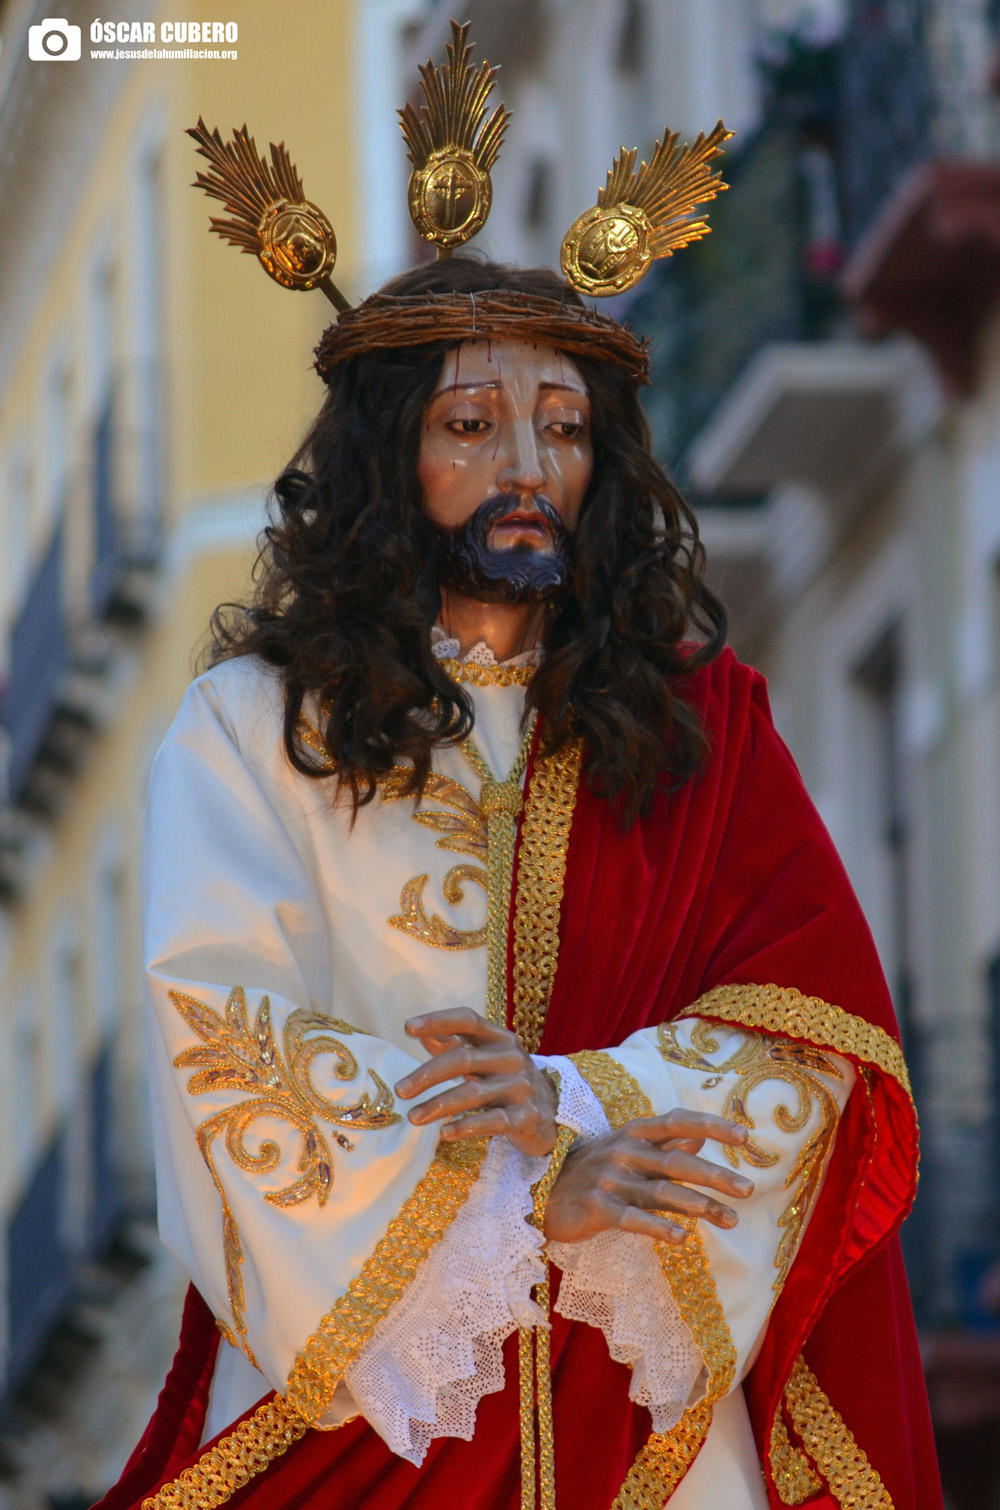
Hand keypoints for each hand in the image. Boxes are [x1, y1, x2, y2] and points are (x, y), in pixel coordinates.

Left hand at [395, 1008, 558, 1157]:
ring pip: (473, 1093)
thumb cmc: (509, 1083)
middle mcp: (512, 1058)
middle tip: (400, 1091)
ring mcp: (521, 1088)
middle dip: (427, 1075)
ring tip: (413, 1117)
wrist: (553, 1116)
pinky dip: (466, 1127)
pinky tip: (445, 1133)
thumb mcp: (487, 1060)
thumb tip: (421, 1032)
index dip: (438, 1021)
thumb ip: (456, 1046)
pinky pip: (492, 1121)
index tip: (407, 1027)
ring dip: (438, 1105)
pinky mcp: (526, 1118)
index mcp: (500, 1039)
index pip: (468, 1021)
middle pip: (463, 1059)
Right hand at [544, 1110, 753, 1244]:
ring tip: (732, 1220)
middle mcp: (624, 1151)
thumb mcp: (627, 1150)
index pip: (678, 1122)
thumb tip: (700, 1139)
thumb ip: (663, 1146)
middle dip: (716, 1175)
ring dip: (701, 1206)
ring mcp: (611, 1180)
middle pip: (677, 1162)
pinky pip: (634, 1219)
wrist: (541, 1194)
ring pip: (663, 1192)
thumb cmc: (593, 1171)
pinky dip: (659, 1227)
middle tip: (749, 1189)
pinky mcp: (598, 1209)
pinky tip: (683, 1238)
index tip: (745, 1136)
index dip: (712, 1126)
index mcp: (634, 1132)